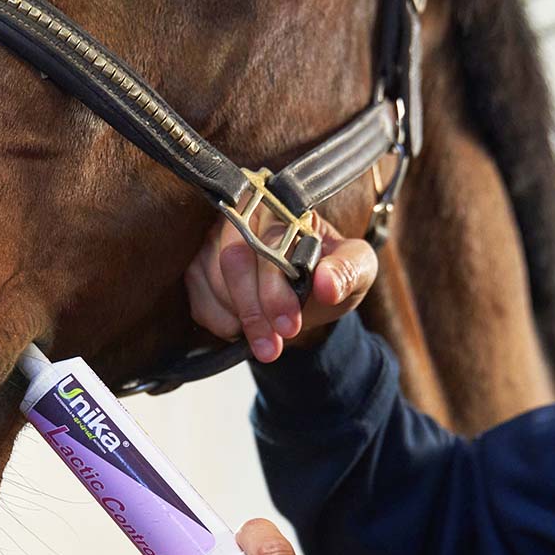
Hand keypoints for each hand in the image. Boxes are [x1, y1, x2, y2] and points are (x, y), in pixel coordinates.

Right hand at [185, 213, 377, 362]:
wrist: (308, 296)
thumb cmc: (330, 275)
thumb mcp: (357, 271)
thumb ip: (349, 271)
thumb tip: (327, 284)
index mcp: (284, 208)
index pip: (268, 242)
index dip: (275, 288)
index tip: (290, 325)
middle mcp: (244, 215)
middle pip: (233, 259)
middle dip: (253, 310)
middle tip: (272, 346)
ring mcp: (214, 240)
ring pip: (210, 280)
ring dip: (238, 319)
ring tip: (265, 342)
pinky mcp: (197, 267)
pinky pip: (197, 298)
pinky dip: (220, 322)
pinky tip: (244, 328)